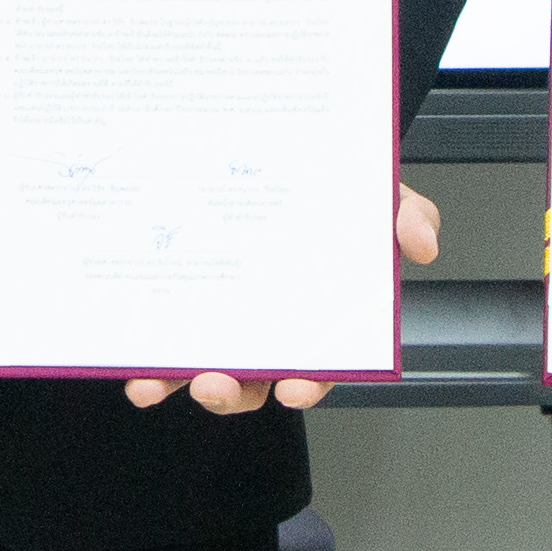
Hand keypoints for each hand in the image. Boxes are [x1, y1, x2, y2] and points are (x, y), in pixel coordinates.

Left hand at [125, 190, 439, 412]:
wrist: (274, 158)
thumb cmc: (328, 196)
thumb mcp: (373, 196)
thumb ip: (406, 214)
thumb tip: (420, 241)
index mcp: (316, 321)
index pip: (318, 366)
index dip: (308, 382)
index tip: (296, 386)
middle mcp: (264, 332)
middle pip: (252, 381)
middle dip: (232, 392)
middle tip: (216, 382)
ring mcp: (218, 326)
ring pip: (199, 372)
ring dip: (177, 383)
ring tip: (157, 380)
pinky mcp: (176, 313)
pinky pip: (158, 347)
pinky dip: (144, 361)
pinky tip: (131, 360)